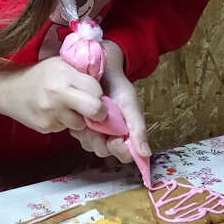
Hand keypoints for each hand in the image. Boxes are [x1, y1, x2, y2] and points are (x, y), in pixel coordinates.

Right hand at [0, 57, 106, 133]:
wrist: (8, 89)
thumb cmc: (40, 74)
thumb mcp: (60, 63)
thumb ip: (81, 71)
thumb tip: (105, 83)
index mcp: (64, 73)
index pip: (96, 89)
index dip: (98, 93)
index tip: (94, 93)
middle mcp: (58, 93)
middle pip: (95, 109)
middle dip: (99, 113)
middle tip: (95, 110)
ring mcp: (51, 112)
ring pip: (81, 124)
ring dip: (79, 118)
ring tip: (66, 107)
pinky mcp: (45, 126)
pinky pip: (65, 128)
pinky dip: (64, 122)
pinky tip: (53, 112)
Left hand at [70, 41, 149, 162]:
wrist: (99, 68)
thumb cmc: (118, 86)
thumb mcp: (129, 104)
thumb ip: (137, 128)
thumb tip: (146, 155)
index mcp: (124, 133)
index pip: (123, 154)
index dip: (119, 150)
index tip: (116, 139)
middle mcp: (109, 136)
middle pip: (104, 151)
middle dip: (101, 141)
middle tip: (97, 124)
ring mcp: (93, 131)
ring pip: (90, 145)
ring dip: (88, 133)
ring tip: (88, 116)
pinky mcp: (79, 125)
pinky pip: (78, 135)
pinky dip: (78, 127)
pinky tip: (80, 114)